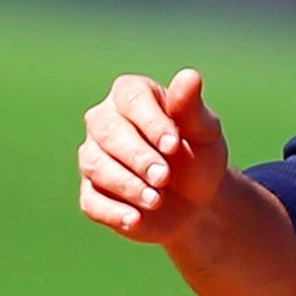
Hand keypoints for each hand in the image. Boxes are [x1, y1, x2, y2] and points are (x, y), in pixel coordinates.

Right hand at [78, 69, 228, 246]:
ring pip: (95, 165)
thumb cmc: (198, 154)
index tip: (173, 145)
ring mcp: (94, 157)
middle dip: (137, 156)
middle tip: (164, 177)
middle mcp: (105, 121)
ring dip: (126, 184)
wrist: (197, 201)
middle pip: (107, 131)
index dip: (150, 122)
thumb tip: (189, 76)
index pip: (131, 99)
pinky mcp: (93, 193)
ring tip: (156, 200)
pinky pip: (91, 200)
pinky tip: (135, 219)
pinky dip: (112, 211)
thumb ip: (191, 107)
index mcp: (132, 95)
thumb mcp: (203, 132)